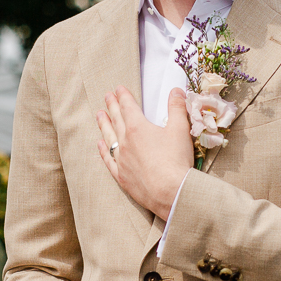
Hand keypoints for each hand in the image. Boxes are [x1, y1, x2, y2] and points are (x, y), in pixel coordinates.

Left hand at [95, 87, 193, 220]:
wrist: (170, 192)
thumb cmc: (176, 160)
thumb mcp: (180, 129)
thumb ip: (177, 108)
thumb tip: (176, 91)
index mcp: (138, 127)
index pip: (128, 106)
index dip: (123, 96)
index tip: (118, 88)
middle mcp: (125, 141)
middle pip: (116, 119)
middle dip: (111, 106)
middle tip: (106, 96)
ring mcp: (121, 159)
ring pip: (109, 137)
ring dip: (104, 125)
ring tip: (99, 115)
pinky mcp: (121, 176)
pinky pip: (108, 160)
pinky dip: (104, 150)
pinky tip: (100, 145)